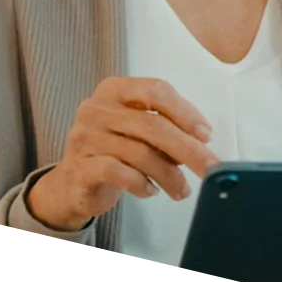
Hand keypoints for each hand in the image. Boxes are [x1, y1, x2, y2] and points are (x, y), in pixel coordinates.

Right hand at [26, 77, 219, 230]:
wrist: (73, 182)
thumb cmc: (114, 150)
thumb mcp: (139, 131)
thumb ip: (166, 128)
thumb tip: (201, 143)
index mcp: (114, 90)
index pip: (156, 90)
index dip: (186, 112)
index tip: (206, 134)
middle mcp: (97, 108)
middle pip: (152, 124)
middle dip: (187, 148)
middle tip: (208, 166)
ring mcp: (85, 137)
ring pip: (139, 153)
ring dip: (169, 174)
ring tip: (181, 189)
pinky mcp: (79, 167)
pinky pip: (118, 172)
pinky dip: (141, 183)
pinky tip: (151, 190)